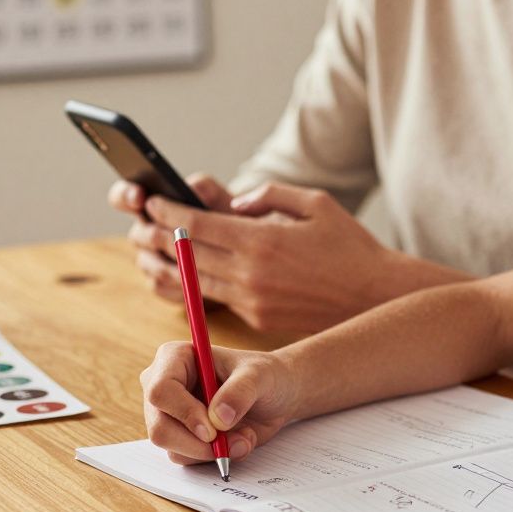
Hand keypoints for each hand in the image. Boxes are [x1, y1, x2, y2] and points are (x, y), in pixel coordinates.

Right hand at [108, 173, 234, 302]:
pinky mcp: (159, 283)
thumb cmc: (225, 215)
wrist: (239, 248)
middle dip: (155, 235)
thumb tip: (191, 189)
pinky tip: (198, 282)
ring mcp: (149, 259)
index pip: (123, 196)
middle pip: (137, 235)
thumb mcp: (219, 195)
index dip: (126, 195)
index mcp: (151, 204)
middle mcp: (145, 231)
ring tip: (194, 262)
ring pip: (147, 263)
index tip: (140, 196)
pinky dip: (177, 284)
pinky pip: (160, 286)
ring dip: (169, 262)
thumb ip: (204, 187)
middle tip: (176, 237)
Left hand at [136, 182, 402, 332]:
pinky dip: (194, 285)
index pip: (198, 225)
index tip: (152, 202)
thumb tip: (237, 201)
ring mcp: (252, 299)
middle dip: (158, 237)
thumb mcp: (316, 203)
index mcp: (263, 239)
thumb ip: (272, 194)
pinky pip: (216, 298)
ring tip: (148, 252)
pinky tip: (182, 275)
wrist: (373, 296)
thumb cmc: (350, 245)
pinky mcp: (257, 317)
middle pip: (187, 254)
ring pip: (194, 281)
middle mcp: (252, 272)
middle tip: (139, 225)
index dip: (168, 212)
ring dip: (167, 265)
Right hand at [140, 342, 297, 465]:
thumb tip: (218, 418)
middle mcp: (165, 388)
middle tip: (227, 444)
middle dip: (196, 443)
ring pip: (173, 448)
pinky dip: (216, 456)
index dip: (184, 413)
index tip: (212, 430)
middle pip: (159, 427)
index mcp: (175, 358)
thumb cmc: (265, 375)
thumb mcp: (259, 376)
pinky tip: (238, 440)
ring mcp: (171, 415)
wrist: (277, 395)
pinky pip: (188, 459)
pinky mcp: (181, 437)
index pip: (160, 391)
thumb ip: (240, 392)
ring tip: (245, 435)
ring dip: (213, 451)